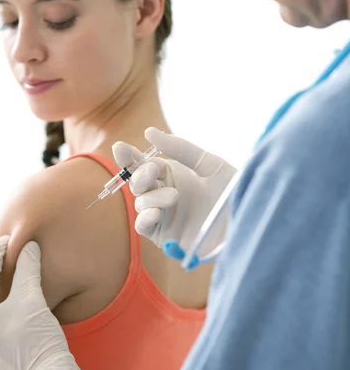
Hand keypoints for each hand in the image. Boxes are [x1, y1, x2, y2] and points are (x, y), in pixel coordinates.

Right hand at [113, 128, 235, 261]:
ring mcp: (164, 216)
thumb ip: (180, 148)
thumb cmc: (232, 192)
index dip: (129, 156)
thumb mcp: (209, 164)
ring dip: (150, 197)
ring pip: (140, 203)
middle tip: (153, 171)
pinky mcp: (165, 237)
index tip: (121, 148)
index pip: (143, 164)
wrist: (247, 221)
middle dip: (140, 175)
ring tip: (174, 197)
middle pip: (137, 183)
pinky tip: (156, 213)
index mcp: (173, 175)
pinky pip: (144, 227)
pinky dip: (145, 219)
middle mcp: (165, 194)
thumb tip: (149, 132)